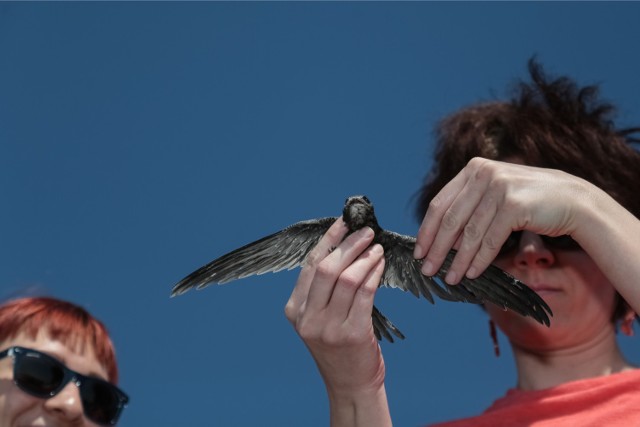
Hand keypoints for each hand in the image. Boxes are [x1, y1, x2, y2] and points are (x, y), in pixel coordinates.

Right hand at [285, 218, 385, 395]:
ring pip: (347, 278)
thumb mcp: (319, 318)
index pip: (310, 265)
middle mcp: (307, 318)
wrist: (350, 384)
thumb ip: (322, 290)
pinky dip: (374, 274)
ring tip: (377, 248)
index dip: (329, 240)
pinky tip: (380, 265)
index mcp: (294, 310)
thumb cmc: (338, 347)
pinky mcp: (352, 334)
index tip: (344, 222)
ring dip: (365, 258)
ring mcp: (328, 328)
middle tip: (367, 232)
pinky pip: (365, 293)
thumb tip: (343, 247)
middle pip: (327, 268)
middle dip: (349, 244)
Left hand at [413, 157, 586, 283]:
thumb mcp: (495, 196)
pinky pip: (490, 240)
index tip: (419, 252)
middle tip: (427, 269)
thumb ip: (470, 208)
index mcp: (474, 169)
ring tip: (450, 278)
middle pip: (450, 219)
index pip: (440, 204)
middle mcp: (484, 174)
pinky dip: (479, 260)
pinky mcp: (514, 205)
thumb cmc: (530, 202)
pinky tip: (472, 273)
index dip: (427, 230)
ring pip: (469, 233)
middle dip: (437, 248)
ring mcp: (499, 187)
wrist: (574, 200)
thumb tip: (440, 240)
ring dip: (457, 260)